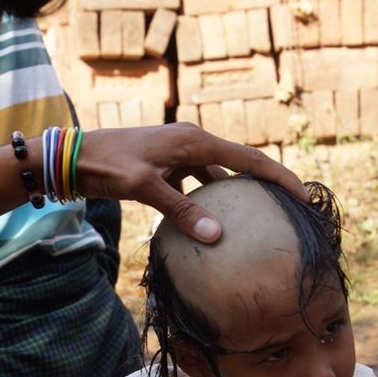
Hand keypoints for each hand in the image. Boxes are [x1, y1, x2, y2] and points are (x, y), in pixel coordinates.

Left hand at [75, 123, 308, 243]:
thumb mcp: (145, 188)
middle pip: (241, 163)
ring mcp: (179, 152)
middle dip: (265, 184)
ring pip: (218, 174)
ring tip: (254, 219)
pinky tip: (207, 224)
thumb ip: (181, 211)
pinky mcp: (167, 165)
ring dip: (234, 194)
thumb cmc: (108, 167)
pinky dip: (206, 200)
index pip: (250, 159)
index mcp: (194, 140)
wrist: (73, 156)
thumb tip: (217, 236)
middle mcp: (192, 141)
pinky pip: (197, 182)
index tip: (304, 196)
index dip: (280, 177)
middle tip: (289, 208)